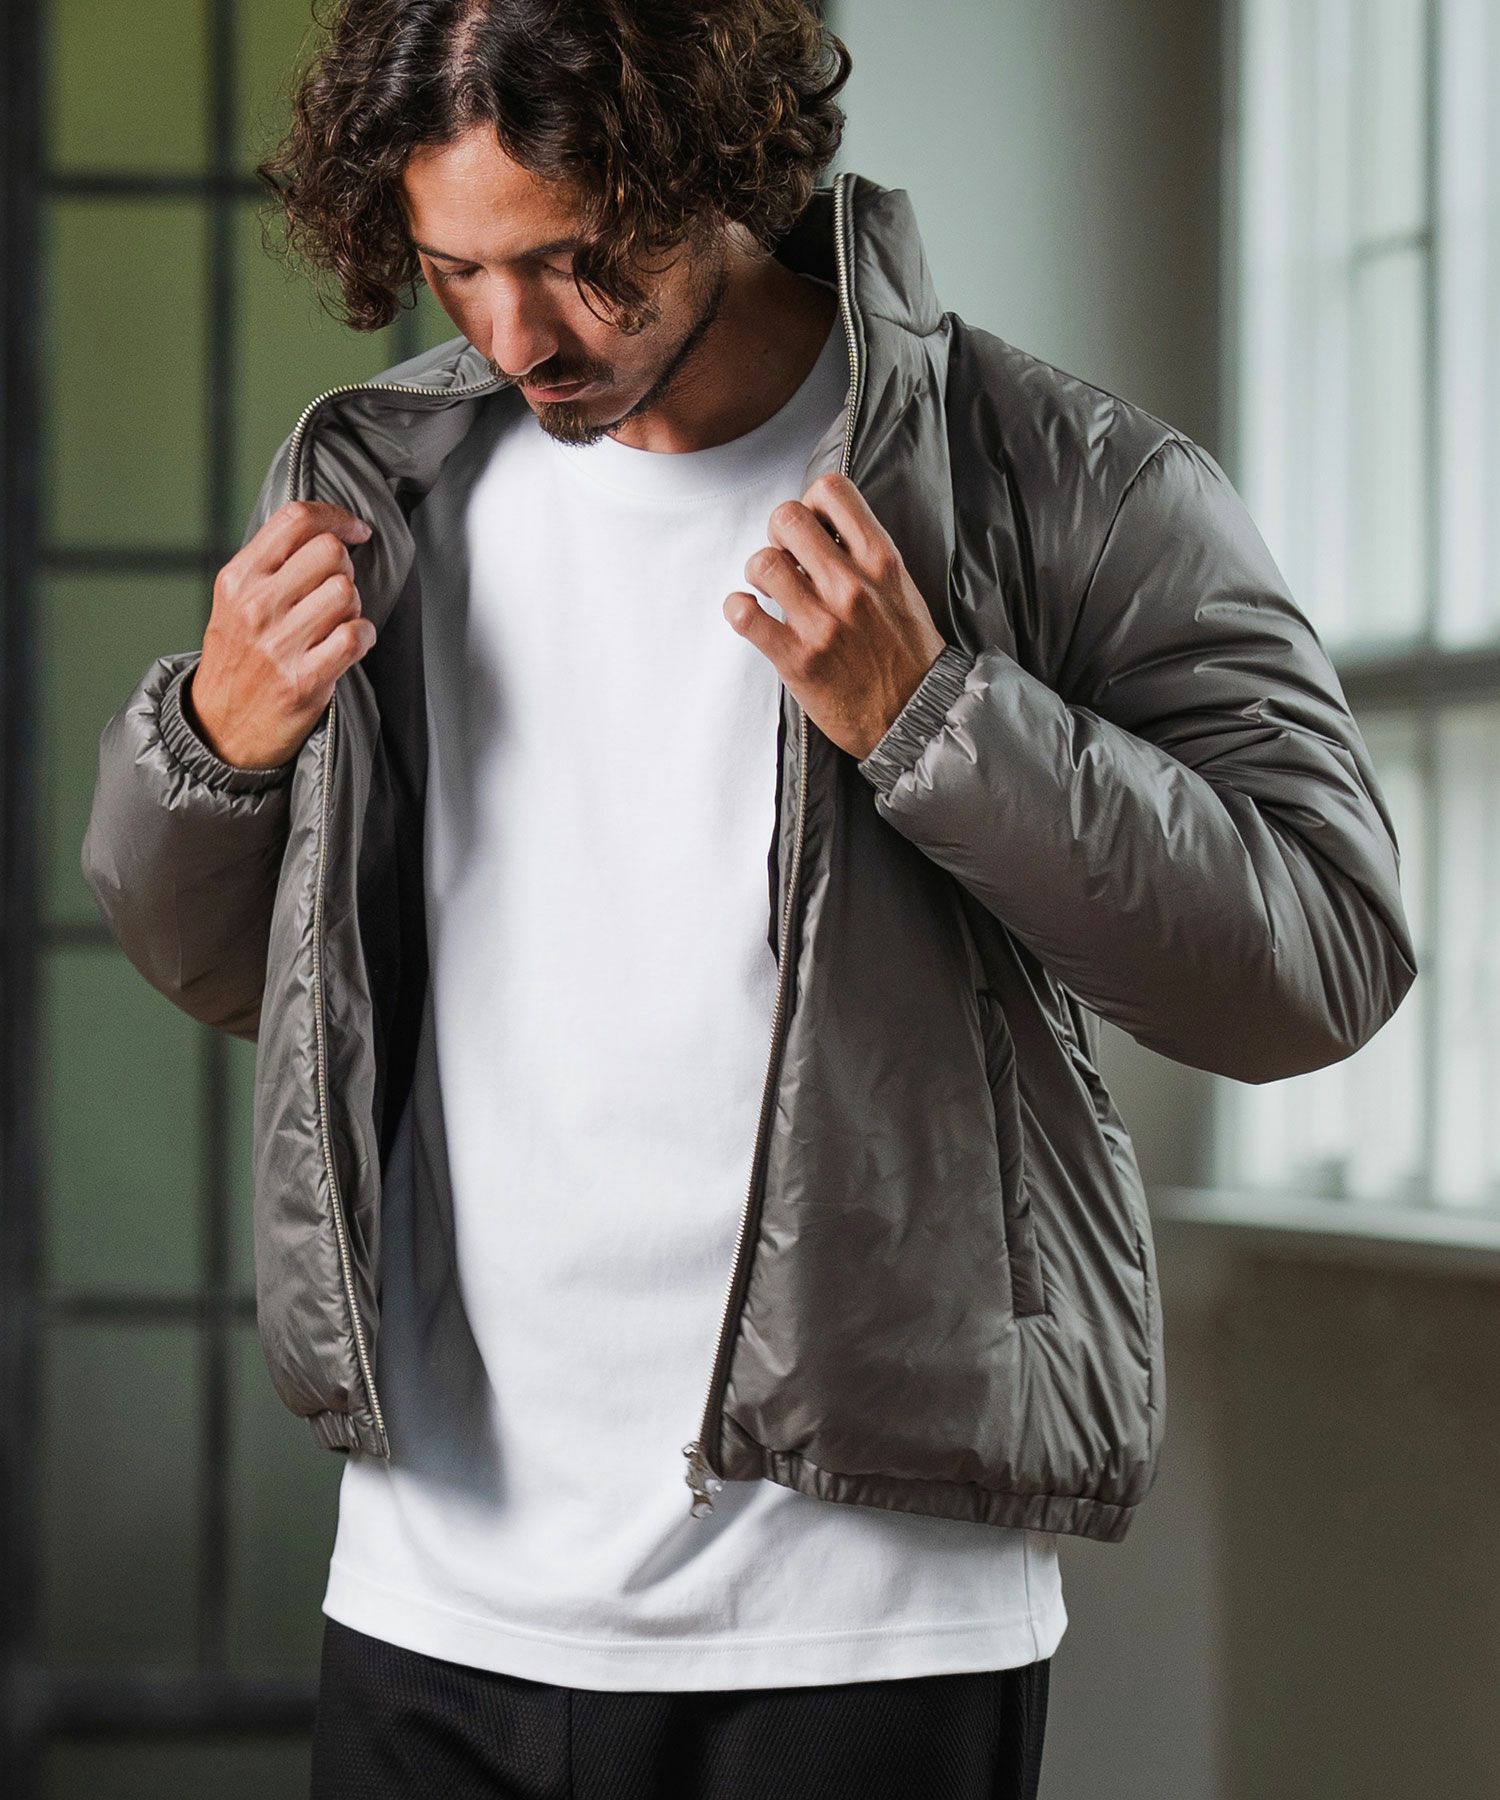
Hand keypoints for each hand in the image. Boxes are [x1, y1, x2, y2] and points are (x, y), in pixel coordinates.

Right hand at [189, 500, 376, 767]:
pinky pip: (354, 635)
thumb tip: (327, 531)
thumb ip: (272, 565)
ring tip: (336, 623)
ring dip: (353, 606)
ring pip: (346, 592)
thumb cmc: (238, 660)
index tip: (357, 531)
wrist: (218, 730)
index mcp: (238, 578)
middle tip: (336, 592)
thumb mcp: (235, 602)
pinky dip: (363, 636)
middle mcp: (255, 606)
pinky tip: (351, 644)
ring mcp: (278, 644)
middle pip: (330, 553)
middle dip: (346, 569)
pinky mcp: (303, 680)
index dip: (337, 518)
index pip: (296, 520)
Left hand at [723, 473, 948, 761]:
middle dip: (778, 533)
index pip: (831, 491)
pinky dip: (737, 608)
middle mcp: (851, 586)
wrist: (915, 718)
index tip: (813, 527)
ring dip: (758, 572)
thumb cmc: (909, 656)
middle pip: (787, 518)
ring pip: (762, 562)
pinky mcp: (797, 659)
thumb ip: (867, 556)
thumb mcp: (902, 590)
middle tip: (786, 557)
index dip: (811, 502)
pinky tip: (748, 613)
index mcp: (881, 562)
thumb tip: (827, 528)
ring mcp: (822, 623)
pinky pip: (745, 615)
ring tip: (771, 589)